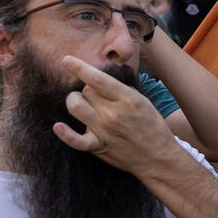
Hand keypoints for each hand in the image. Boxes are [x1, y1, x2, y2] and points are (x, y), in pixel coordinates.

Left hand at [54, 56, 177, 170]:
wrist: (158, 157)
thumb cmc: (152, 127)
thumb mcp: (143, 102)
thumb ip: (122, 90)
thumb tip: (101, 78)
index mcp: (127, 99)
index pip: (97, 79)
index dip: (79, 67)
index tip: (66, 60)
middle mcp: (113, 113)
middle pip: (86, 91)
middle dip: (89, 90)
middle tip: (99, 97)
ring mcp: (104, 130)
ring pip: (75, 106)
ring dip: (75, 101)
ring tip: (83, 104)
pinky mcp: (98, 146)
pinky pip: (75, 140)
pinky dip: (65, 134)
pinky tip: (58, 126)